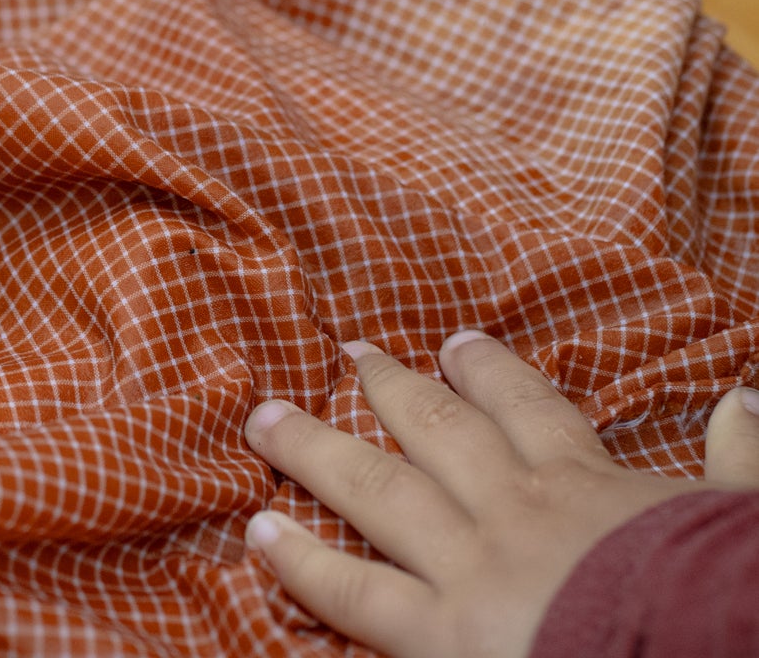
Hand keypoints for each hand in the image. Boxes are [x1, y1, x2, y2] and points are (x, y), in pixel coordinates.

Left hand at [243, 331, 758, 657]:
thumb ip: (737, 460)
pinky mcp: (439, 635)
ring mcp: (468, 566)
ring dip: (315, 449)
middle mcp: (512, 507)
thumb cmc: (719, 596)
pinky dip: (303, 564)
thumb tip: (746, 396)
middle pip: (434, 429)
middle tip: (346, 354)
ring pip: (375, 488)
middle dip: (386, 389)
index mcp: (584, 480)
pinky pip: (355, 595)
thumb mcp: (739, 519)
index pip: (525, 407)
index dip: (486, 372)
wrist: (695, 652)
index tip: (452, 344)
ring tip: (265, 418)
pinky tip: (260, 536)